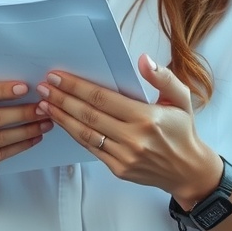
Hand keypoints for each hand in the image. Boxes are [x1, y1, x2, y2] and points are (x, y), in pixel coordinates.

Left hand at [35, 54, 221, 206]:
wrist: (188, 171)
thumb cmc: (183, 131)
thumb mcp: (181, 98)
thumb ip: (163, 77)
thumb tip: (143, 59)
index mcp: (147, 117)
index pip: (103, 98)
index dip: (77, 87)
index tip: (58, 76)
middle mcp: (133, 138)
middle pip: (88, 115)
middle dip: (62, 99)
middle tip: (43, 87)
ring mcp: (124, 156)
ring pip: (84, 134)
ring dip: (62, 118)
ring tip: (44, 104)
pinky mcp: (118, 168)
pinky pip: (90, 148)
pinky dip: (73, 134)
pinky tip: (62, 122)